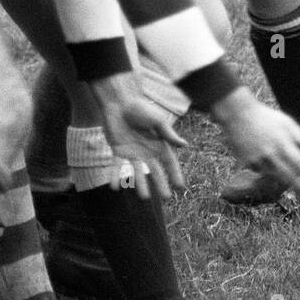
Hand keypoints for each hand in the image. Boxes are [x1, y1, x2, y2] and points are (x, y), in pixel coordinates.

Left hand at [93, 74, 187, 201]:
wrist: (119, 102)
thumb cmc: (140, 108)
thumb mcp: (157, 120)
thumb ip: (168, 134)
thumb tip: (185, 145)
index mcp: (158, 143)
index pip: (169, 162)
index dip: (175, 173)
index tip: (180, 186)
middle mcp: (147, 151)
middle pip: (155, 170)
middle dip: (161, 183)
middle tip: (166, 197)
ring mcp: (132, 152)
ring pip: (137, 172)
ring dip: (140, 184)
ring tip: (144, 197)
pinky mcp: (118, 151)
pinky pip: (117, 166)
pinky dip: (116, 176)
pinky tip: (115, 187)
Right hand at [210, 89, 299, 197]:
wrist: (237, 114)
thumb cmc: (265, 117)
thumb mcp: (286, 122)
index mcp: (283, 142)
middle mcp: (271, 153)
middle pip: (288, 176)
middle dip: (299, 188)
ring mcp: (258, 159)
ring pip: (273, 175)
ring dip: (280, 177)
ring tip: (279, 167)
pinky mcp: (246, 162)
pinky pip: (259, 170)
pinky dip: (263, 167)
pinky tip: (259, 153)